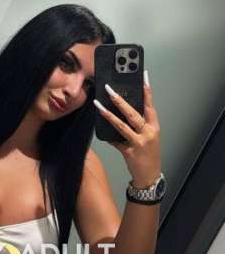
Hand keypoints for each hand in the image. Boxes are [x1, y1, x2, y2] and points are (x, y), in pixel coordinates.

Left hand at [93, 70, 160, 185]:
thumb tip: (123, 112)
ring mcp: (138, 143)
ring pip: (122, 125)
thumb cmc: (149, 155)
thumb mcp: (148, 138)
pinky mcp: (129, 152)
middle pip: (133, 113)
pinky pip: (115, 141)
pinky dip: (108, 136)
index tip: (143, 76)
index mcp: (154, 127)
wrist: (149, 176)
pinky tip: (100, 128)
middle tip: (110, 89)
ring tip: (98, 105)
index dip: (147, 91)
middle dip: (120, 100)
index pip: (150, 105)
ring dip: (109, 114)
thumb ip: (139, 126)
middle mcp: (148, 133)